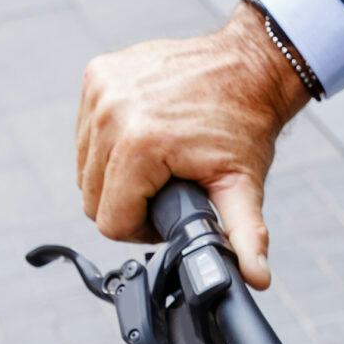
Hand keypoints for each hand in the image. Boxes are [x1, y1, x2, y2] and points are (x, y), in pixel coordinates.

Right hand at [75, 3, 309, 287]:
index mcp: (140, 144)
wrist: (249, 64)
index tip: (168, 213)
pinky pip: (86, 132)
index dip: (141, 231)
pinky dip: (108, 143)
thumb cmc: (245, 124)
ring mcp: (101, 89)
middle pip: (93, 198)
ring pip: (85, 167)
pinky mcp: (97, 75)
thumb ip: (244, 237)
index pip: (111, 222)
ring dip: (115, 175)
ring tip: (156, 166)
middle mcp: (112, 112)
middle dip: (127, 204)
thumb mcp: (244, 185)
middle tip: (164, 191)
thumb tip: (257, 279)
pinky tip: (143, 138)